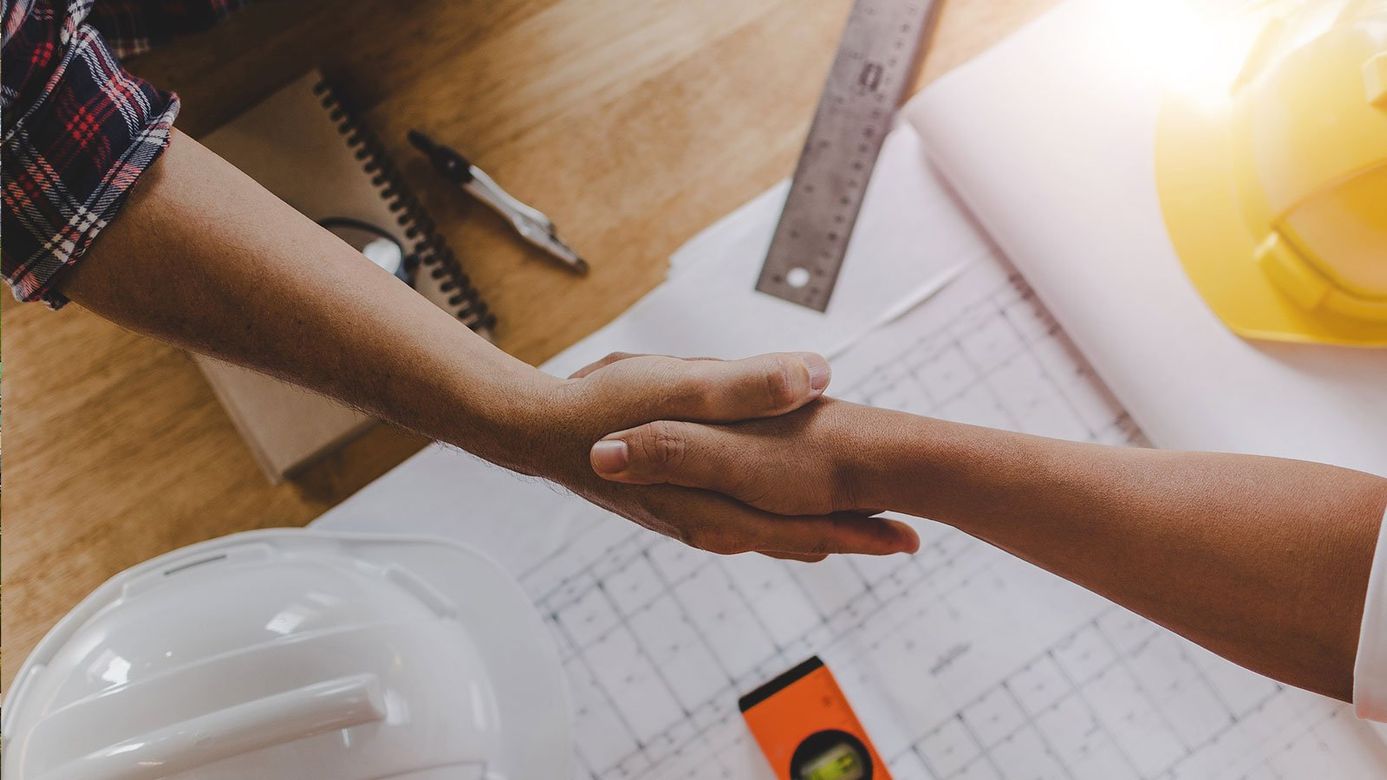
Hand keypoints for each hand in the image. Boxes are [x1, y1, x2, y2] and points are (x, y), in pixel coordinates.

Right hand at [520, 352, 916, 560]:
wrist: (540, 430)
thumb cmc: (605, 408)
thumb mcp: (679, 387)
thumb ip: (748, 387)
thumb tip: (815, 376)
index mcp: (714, 503)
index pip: (804, 527)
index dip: (858, 530)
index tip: (908, 535)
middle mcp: (707, 521)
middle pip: (795, 537)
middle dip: (849, 536)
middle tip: (905, 537)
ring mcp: (693, 515)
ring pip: (772, 530)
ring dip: (818, 527)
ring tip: (865, 524)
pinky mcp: (681, 501)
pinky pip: (747, 517)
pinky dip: (782, 516)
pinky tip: (792, 506)